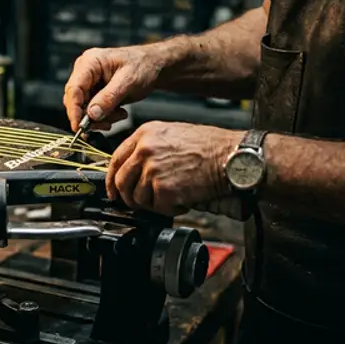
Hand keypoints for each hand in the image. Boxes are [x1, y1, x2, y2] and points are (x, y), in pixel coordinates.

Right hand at [63, 44, 173, 131]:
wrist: (154, 66)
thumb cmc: (143, 66)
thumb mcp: (128, 82)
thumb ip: (108, 98)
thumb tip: (91, 115)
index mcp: (89, 62)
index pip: (73, 89)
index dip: (74, 109)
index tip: (79, 126)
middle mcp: (85, 72)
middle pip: (76, 101)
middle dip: (90, 117)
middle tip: (107, 125)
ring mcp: (89, 83)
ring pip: (83, 109)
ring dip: (100, 118)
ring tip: (120, 114)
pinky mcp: (94, 92)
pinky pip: (92, 110)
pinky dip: (104, 117)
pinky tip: (119, 113)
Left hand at [106, 122, 241, 214]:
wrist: (232, 156)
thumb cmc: (209, 146)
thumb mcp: (171, 133)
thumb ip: (148, 148)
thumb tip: (133, 168)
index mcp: (144, 134)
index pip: (115, 159)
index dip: (112, 178)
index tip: (113, 190)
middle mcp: (145, 150)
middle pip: (121, 182)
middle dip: (128, 197)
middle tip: (138, 203)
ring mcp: (153, 170)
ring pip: (138, 198)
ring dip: (153, 203)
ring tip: (171, 197)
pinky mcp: (164, 189)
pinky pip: (158, 208)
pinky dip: (170, 209)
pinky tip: (182, 201)